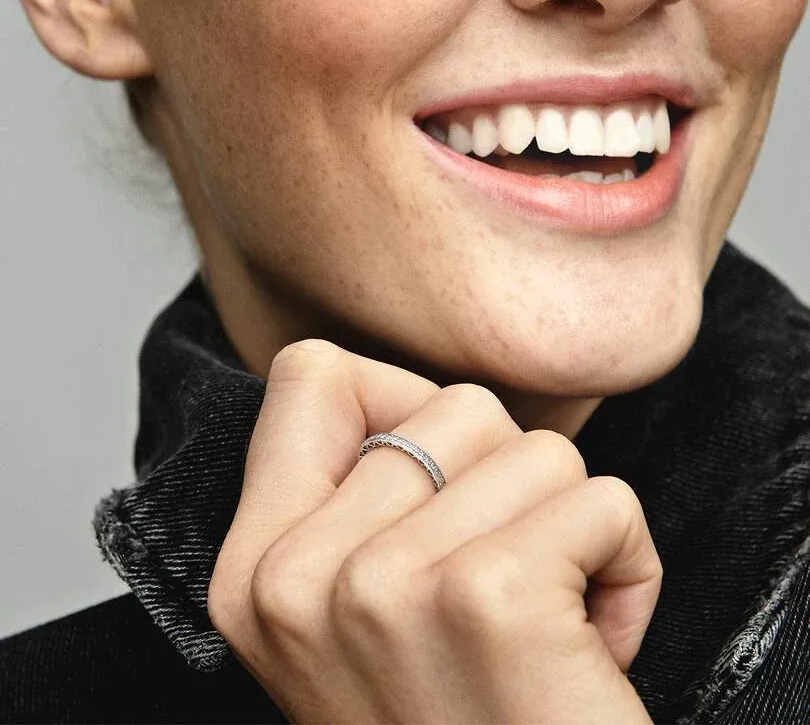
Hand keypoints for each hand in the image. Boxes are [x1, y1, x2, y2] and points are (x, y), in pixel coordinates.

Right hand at [208, 339, 660, 723]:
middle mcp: (297, 577)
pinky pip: (601, 498)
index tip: (436, 497)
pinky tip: (592, 647)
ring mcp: (383, 587)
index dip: (398, 406)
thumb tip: (410, 401)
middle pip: (453, 405)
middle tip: (500, 596)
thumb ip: (357, 499)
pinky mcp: (488, 598)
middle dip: (508, 489)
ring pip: (535, 447)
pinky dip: (627, 567)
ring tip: (546, 627)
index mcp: (253, 572)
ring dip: (571, 530)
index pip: (308, 375)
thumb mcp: (358, 622)